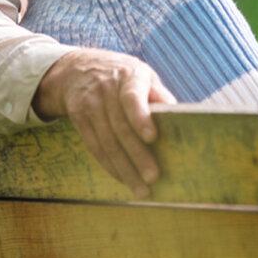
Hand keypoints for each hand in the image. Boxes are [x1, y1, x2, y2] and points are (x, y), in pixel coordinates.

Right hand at [33, 48, 176, 197]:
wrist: (78, 68)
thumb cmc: (124, 76)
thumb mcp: (143, 75)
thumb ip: (159, 95)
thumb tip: (179, 114)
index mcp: (129, 76)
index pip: (132, 97)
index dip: (140, 117)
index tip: (152, 138)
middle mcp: (107, 90)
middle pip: (120, 127)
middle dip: (137, 155)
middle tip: (152, 177)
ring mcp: (90, 104)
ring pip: (106, 141)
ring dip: (124, 168)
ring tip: (140, 189)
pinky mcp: (78, 118)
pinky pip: (94, 146)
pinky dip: (109, 165)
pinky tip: (122, 179)